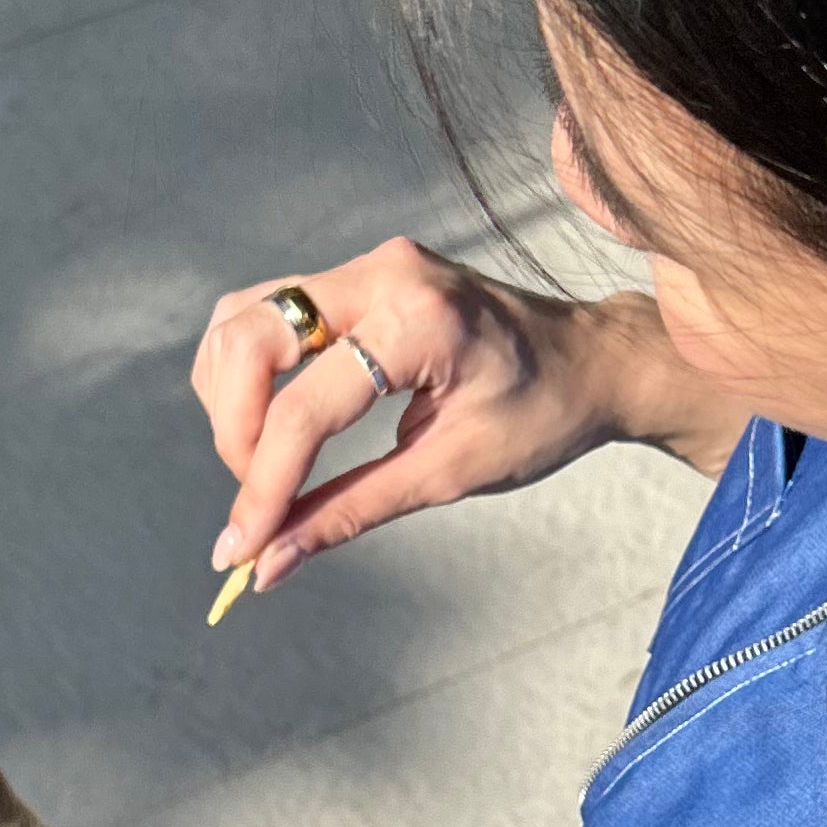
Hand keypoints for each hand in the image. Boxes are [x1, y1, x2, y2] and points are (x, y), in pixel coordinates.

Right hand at [191, 240, 747, 586]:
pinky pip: (271, 313)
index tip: (238, 548)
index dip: (262, 484)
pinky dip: (255, 375)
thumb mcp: (451, 474)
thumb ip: (352, 511)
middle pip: (250, 337)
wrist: (592, 361)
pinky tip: (279, 426)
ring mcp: (367, 264)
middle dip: (235, 430)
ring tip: (265, 465)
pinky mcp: (359, 275)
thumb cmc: (542, 417)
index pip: (306, 407)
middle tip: (258, 500)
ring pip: (245, 318)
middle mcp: (382, 272)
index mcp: (419, 320)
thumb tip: (270, 562)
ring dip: (233, 398)